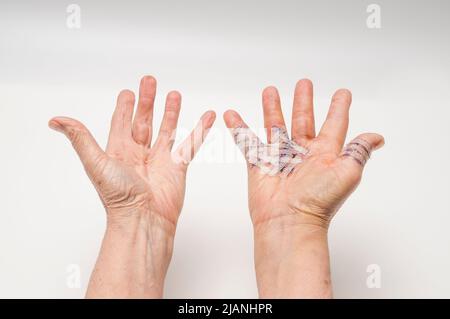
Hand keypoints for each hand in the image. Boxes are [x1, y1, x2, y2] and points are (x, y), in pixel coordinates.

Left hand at [49, 76, 214, 297]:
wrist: (144, 219)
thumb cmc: (119, 197)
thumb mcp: (95, 162)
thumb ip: (80, 138)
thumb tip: (56, 120)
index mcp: (119, 151)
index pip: (122, 123)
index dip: (124, 108)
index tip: (127, 93)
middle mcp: (139, 153)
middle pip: (144, 120)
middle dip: (147, 101)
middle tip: (150, 81)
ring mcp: (160, 159)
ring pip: (167, 128)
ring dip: (170, 111)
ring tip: (174, 94)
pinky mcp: (178, 166)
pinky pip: (191, 143)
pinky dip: (200, 130)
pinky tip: (207, 117)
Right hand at [224, 79, 383, 297]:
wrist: (289, 220)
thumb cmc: (320, 200)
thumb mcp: (348, 172)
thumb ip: (359, 150)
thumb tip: (378, 138)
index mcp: (325, 153)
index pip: (334, 124)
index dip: (339, 108)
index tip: (342, 93)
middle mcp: (303, 153)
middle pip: (303, 120)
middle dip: (303, 102)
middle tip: (303, 83)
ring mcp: (280, 157)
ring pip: (275, 126)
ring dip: (272, 108)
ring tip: (270, 91)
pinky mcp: (259, 164)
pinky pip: (247, 142)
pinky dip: (239, 128)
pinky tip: (231, 115)